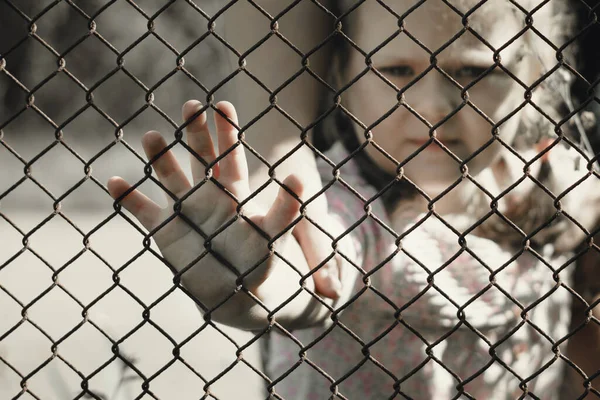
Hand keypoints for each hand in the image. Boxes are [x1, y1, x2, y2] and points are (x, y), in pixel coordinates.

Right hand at [107, 100, 305, 324]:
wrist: (231, 293)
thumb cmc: (257, 263)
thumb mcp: (272, 235)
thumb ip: (285, 209)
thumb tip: (298, 177)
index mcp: (233, 192)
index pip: (229, 156)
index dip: (226, 131)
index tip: (222, 104)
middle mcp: (207, 194)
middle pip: (200, 157)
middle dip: (196, 133)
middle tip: (191, 106)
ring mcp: (184, 209)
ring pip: (169, 176)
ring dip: (159, 157)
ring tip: (150, 135)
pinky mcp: (165, 229)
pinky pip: (142, 210)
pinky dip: (127, 198)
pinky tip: (113, 182)